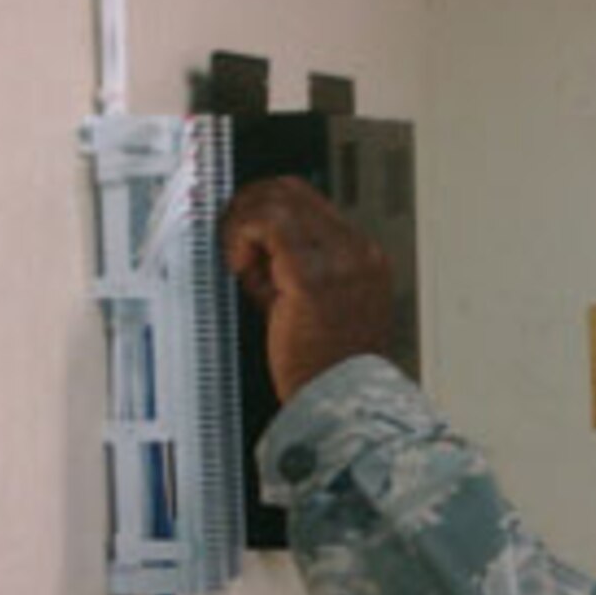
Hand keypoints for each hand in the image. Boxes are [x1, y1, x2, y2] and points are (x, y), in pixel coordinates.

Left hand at [220, 177, 393, 402]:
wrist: (344, 404)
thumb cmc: (326, 368)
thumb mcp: (313, 307)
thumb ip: (291, 273)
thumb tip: (253, 250)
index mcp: (364, 257)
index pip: (310, 203)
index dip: (267, 213)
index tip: (245, 239)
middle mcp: (357, 251)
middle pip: (293, 190)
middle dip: (251, 207)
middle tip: (231, 241)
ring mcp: (339, 259)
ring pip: (278, 198)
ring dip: (245, 223)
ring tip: (239, 261)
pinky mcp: (311, 274)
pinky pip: (267, 224)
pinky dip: (242, 236)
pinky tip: (239, 267)